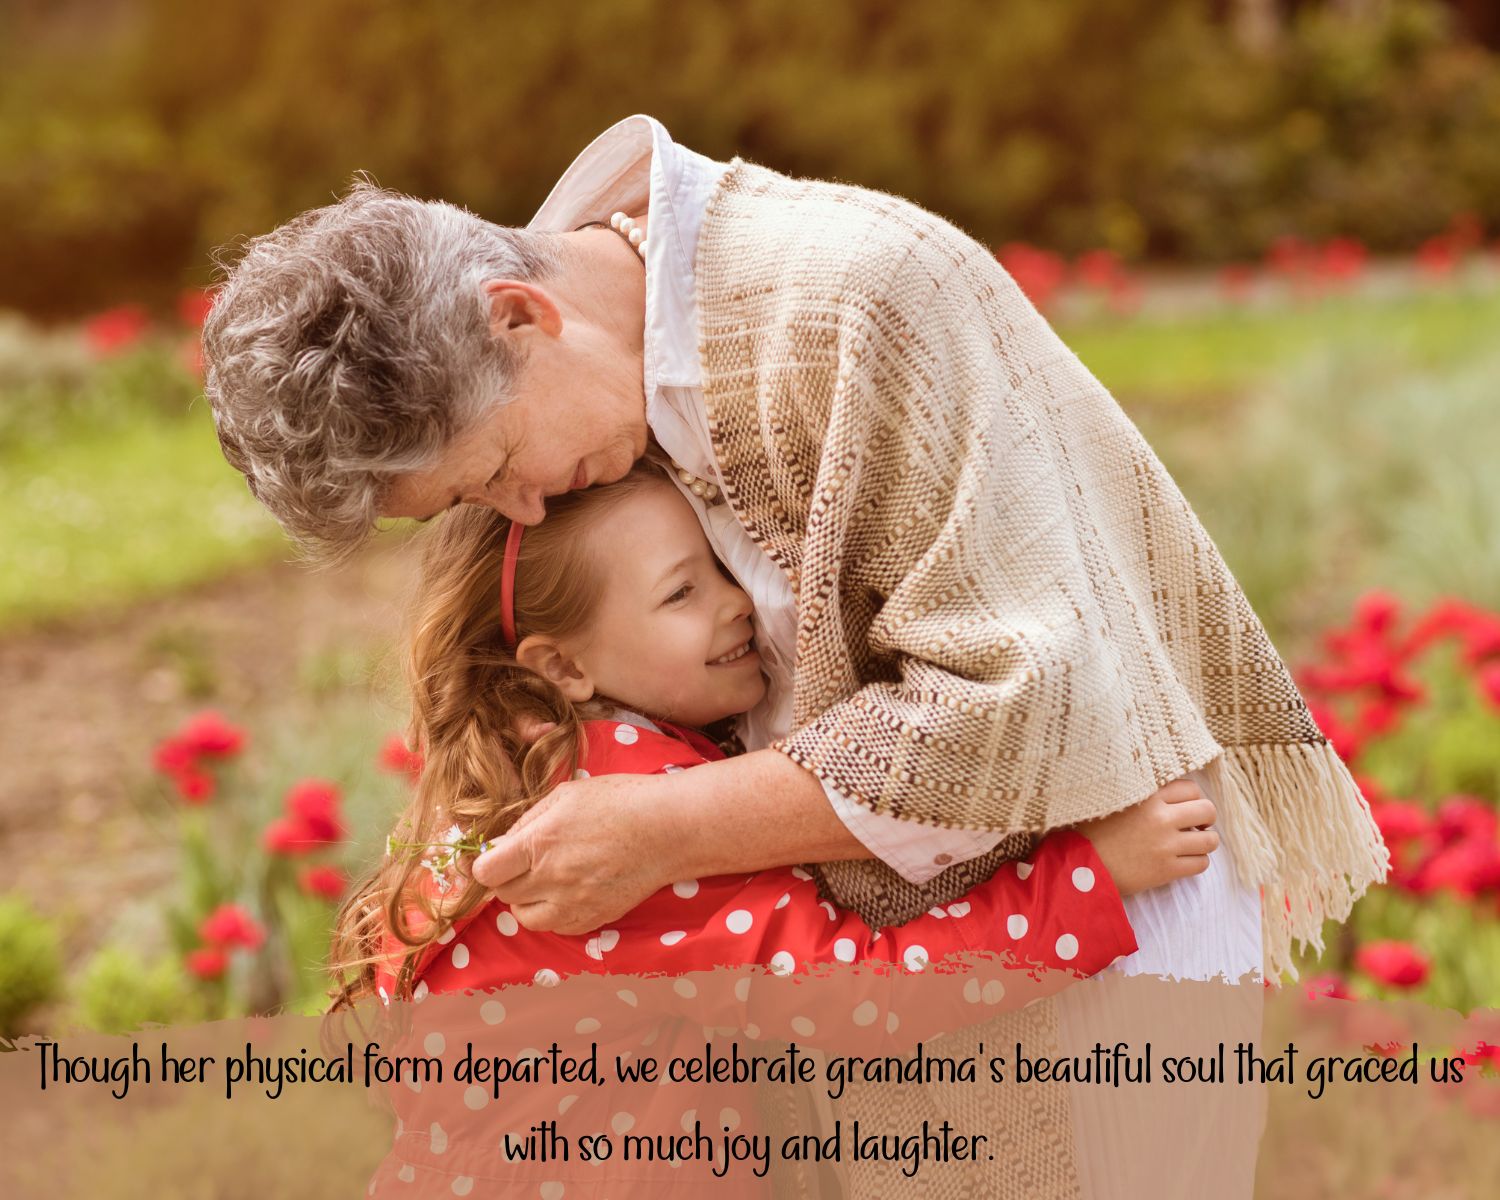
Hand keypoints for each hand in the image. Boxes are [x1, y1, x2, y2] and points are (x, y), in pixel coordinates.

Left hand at [468, 772, 679, 933]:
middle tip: (525, 861)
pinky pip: (554, 927)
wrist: (669, 829)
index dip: (484, 863)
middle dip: (507, 878)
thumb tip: (501, 844)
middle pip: (503, 894)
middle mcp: (552, 878)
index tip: (494, 855)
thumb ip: (528, 821)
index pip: (486, 872)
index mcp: (540, 842)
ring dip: (526, 900)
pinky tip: (566, 892)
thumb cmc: (620, 801)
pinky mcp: (592, 919)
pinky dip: (552, 913)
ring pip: (524, 917)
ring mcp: (573, 904)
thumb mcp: (566, 794)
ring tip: (545, 879)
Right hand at [1073, 777, 1219, 896]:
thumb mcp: (1111, 800)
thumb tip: (1165, 792)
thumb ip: (1139, 792)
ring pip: (1210, 840)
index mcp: (1147, 796)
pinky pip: (1201, 864)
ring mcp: (1166, 845)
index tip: (1186, 806)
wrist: (1079, 866)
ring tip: (1191, 843)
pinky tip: (1183, 860)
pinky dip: (1197, 861)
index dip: (1193, 797)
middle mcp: (1161, 818)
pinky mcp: (1167, 870)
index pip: (1191, 788)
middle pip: (1207, 810)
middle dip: (1205, 817)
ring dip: (1204, 841)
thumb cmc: (1090, 832)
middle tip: (1195, 824)